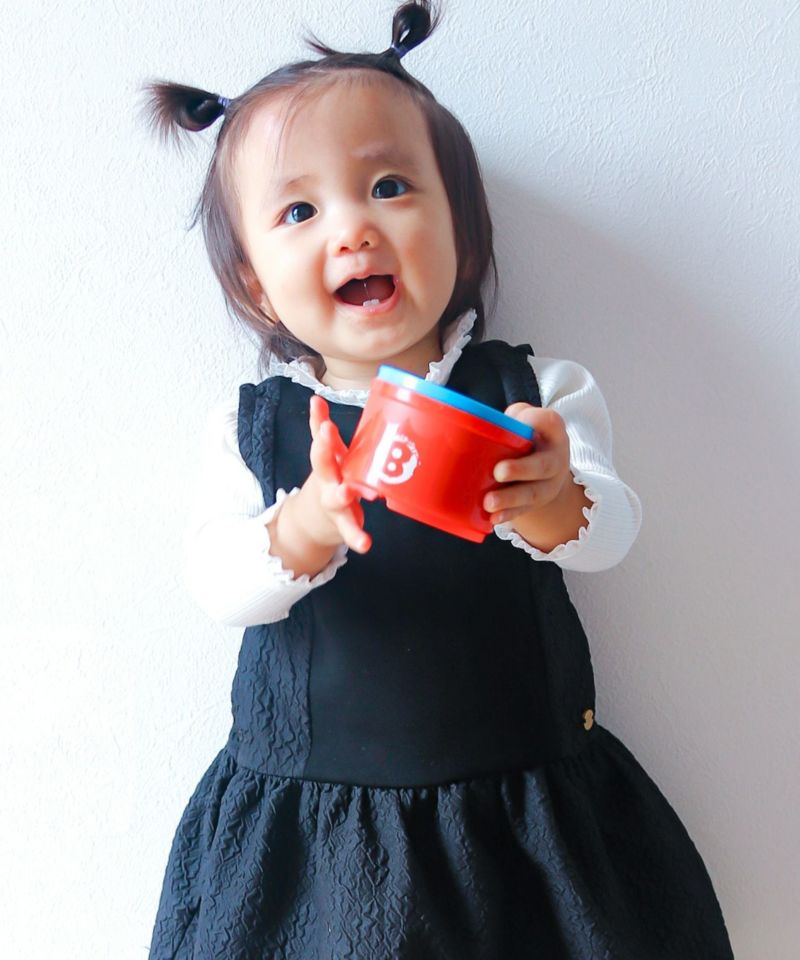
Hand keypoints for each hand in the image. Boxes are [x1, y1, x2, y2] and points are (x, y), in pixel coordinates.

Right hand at [301, 395, 371, 553]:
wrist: (316, 518)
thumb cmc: (330, 478)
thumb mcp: (327, 455)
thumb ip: (320, 428)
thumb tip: (315, 399)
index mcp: (328, 461)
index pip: (321, 437)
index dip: (318, 421)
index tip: (318, 406)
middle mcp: (327, 479)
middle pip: (322, 463)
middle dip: (323, 447)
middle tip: (325, 431)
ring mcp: (334, 501)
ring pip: (335, 498)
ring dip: (341, 493)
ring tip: (347, 490)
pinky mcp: (344, 523)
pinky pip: (350, 531)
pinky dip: (356, 538)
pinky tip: (365, 545)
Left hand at [482, 404, 572, 524]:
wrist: (543, 463)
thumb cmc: (524, 436)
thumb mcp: (520, 420)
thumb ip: (504, 420)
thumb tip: (470, 424)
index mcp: (552, 430)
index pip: (549, 422)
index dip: (535, 421)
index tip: (519, 423)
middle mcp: (556, 457)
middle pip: (544, 465)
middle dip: (521, 470)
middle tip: (498, 472)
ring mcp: (550, 482)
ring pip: (534, 492)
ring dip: (511, 499)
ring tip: (489, 502)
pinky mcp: (539, 501)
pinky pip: (525, 510)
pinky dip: (508, 514)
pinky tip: (493, 517)